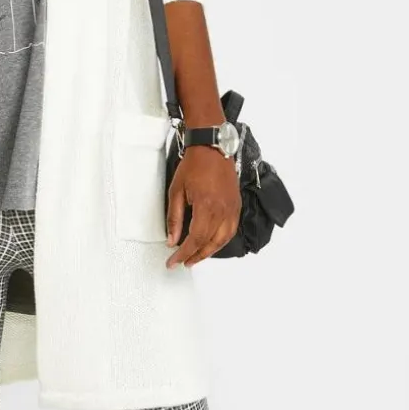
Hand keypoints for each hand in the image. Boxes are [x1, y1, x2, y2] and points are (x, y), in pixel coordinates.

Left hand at [165, 146, 240, 268]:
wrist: (212, 148)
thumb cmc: (194, 165)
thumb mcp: (176, 191)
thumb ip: (174, 218)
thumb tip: (172, 239)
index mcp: (206, 206)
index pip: (195, 239)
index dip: (183, 253)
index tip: (173, 261)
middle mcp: (223, 210)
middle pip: (210, 243)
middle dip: (195, 256)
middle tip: (182, 262)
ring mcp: (232, 208)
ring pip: (223, 240)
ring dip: (209, 252)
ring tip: (195, 257)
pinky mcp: (236, 205)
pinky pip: (231, 230)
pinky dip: (221, 241)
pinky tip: (211, 244)